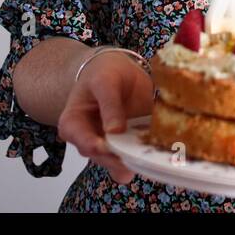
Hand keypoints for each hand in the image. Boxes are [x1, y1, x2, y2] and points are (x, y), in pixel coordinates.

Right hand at [57, 50, 154, 183]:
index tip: (108, 148)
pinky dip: (148, 159)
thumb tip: (114, 131)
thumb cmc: (103, 73)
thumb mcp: (105, 81)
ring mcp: (110, 146)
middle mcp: (90, 141)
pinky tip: (160, 156)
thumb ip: (109, 104)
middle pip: (103, 157)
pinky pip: (137, 157)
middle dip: (119, 161)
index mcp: (73, 126)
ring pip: (120, 163)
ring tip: (151, 161)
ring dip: (136, 163)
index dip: (95, 147)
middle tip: (136, 161)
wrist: (117, 70)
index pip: (82, 142)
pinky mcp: (129, 146)